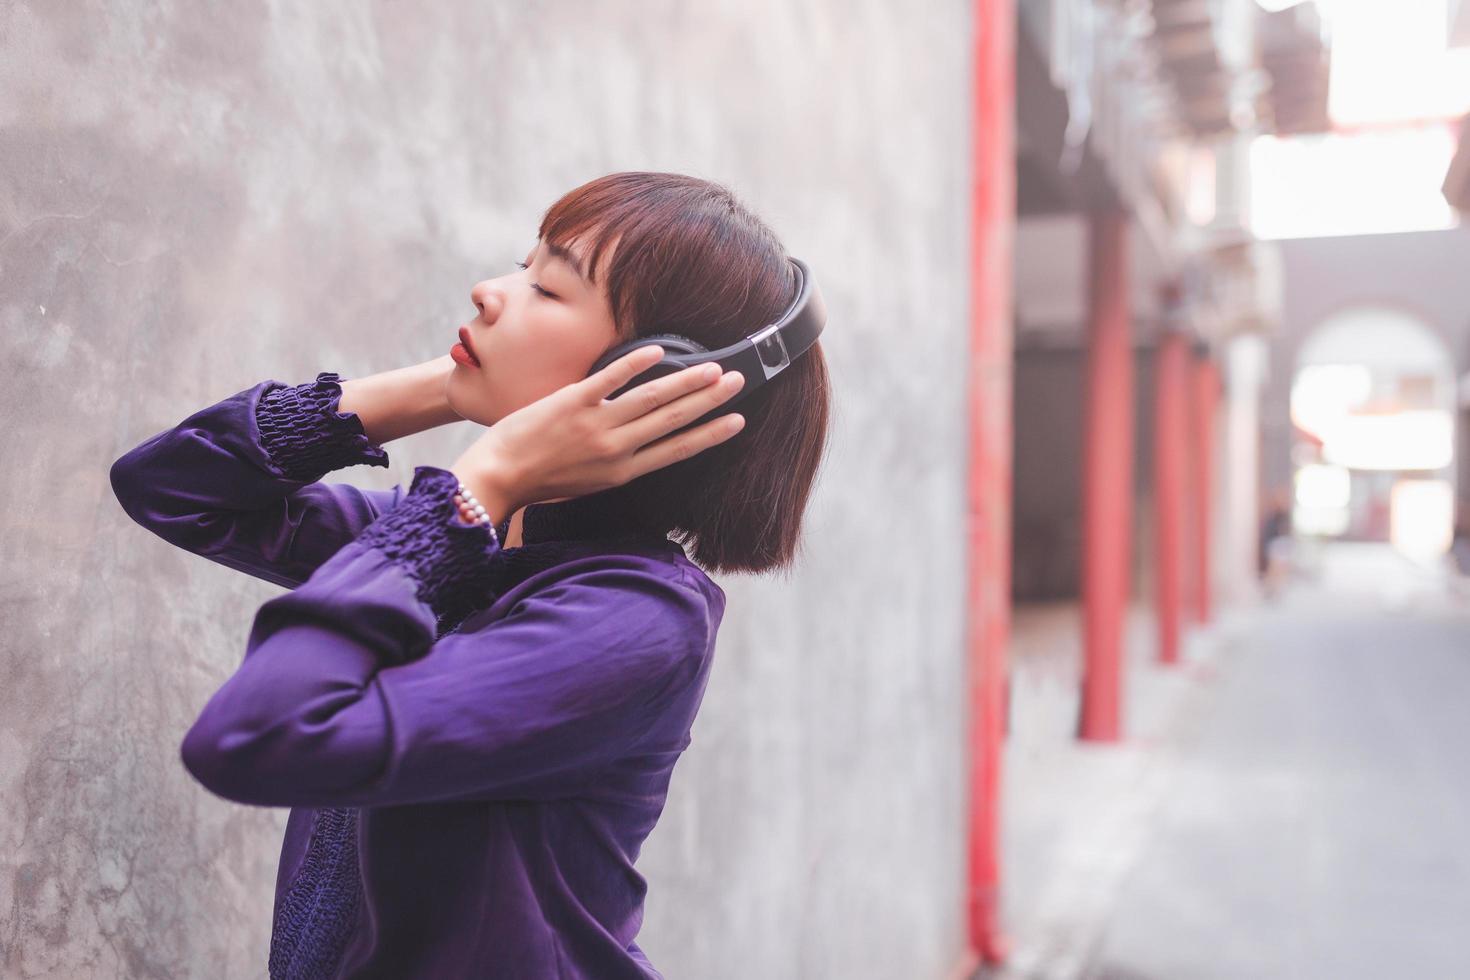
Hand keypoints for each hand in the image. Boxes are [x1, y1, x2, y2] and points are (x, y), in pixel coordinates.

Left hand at [448, 345, 746, 521]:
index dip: (710, 434)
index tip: (736, 421)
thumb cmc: (542, 479)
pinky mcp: (573, 402)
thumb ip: (617, 460)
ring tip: (713, 368)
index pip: (678, 449)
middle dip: (710, 400)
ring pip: (652, 399)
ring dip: (687, 381)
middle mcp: (616, 449)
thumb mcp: (589, 480)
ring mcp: (596, 424)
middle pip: (674, 419)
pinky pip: (611, 379)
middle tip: (738, 382)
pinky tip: (659, 351)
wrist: (499, 476)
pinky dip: (636, 364)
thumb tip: (641, 441)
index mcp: (622, 471)